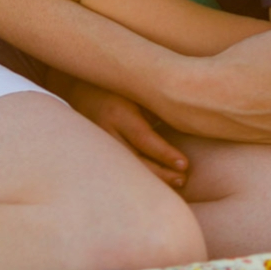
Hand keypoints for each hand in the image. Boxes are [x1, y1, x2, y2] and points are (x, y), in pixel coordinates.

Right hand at [51, 77, 189, 188]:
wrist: (80, 88)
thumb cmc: (119, 86)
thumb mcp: (136, 91)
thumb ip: (155, 107)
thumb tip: (189, 120)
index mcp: (118, 113)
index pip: (143, 138)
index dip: (164, 154)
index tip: (185, 165)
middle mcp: (105, 131)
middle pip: (134, 160)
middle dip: (160, 173)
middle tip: (183, 180)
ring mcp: (99, 144)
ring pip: (126, 169)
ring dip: (152, 178)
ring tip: (176, 183)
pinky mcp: (97, 153)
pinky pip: (120, 168)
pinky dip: (139, 176)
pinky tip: (157, 183)